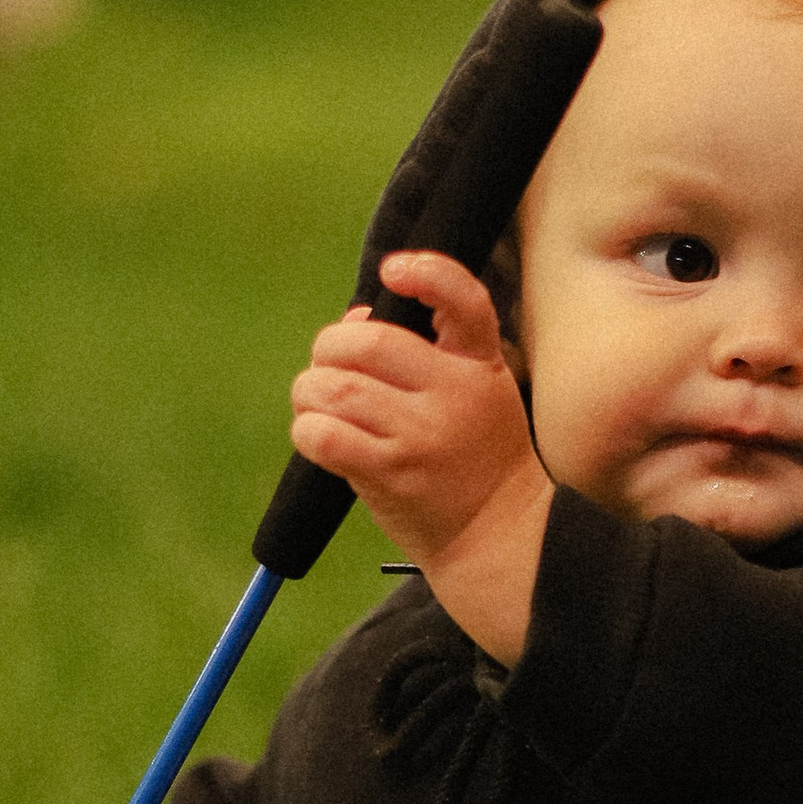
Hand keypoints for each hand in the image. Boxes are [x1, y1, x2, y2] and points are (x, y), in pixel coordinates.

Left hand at [289, 252, 552, 661]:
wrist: (495, 534)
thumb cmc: (475, 456)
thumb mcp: (477, 391)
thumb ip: (426, 352)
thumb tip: (353, 321)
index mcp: (480, 364)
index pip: (464, 300)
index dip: (427, 273)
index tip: (393, 269)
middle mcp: (454, 393)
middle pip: (366, 341)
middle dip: (330, 349)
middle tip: (331, 368)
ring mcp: (421, 434)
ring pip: (334, 387)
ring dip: (310, 391)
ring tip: (319, 405)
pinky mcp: (390, 473)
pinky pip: (323, 435)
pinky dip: (307, 429)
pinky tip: (319, 436)